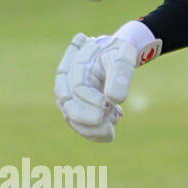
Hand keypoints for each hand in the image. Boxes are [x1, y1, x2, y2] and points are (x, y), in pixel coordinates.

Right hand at [54, 21, 160, 141]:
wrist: (113, 57)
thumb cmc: (117, 54)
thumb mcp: (123, 56)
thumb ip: (120, 73)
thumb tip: (114, 99)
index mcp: (73, 64)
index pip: (77, 87)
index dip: (91, 99)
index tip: (108, 104)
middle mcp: (64, 82)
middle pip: (69, 106)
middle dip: (89, 119)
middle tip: (111, 124)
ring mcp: (67, 98)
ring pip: (72, 120)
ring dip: (93, 129)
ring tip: (113, 127)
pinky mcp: (74, 110)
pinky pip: (79, 126)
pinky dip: (93, 133)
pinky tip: (109, 134)